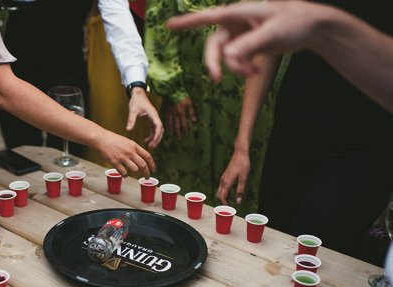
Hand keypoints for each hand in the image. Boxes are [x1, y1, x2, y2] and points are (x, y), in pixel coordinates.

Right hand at [92, 131, 155, 177]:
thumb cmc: (112, 139)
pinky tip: (124, 174)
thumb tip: (140, 157)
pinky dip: (125, 175)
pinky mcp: (114, 162)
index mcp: (134, 145)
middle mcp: (130, 152)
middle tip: (147, 177)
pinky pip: (123, 172)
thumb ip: (134, 149)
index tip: (154, 170)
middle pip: (143, 165)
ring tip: (134, 174)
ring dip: (136, 173)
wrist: (100, 138)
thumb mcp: (127, 141)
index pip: (147, 156)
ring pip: (135, 169)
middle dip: (147, 173)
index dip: (152, 164)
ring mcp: (122, 157)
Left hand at [126, 87, 163, 148]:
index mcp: (153, 114)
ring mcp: (154, 118)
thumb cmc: (136, 100)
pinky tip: (146, 140)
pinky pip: (153, 129)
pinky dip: (151, 135)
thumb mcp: (133, 110)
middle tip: (152, 147)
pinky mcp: (151, 119)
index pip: (158, 126)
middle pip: (160, 130)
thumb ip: (131, 120)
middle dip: (157, 139)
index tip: (153, 142)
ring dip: (155, 138)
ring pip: (158, 130)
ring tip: (150, 146)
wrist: (138, 94)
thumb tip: (128, 130)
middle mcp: (155, 116)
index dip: (157, 135)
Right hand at [165, 97, 195, 139]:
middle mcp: (176, 114)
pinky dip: (168, 123)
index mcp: (182, 112)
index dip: (185, 129)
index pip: (183, 123)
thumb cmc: (182, 96)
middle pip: (177, 125)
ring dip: (172, 129)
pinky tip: (168, 127)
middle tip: (178, 139)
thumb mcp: (189, 102)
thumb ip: (192, 112)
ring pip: (171, 123)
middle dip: (178, 132)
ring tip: (173, 135)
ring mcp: (171, 112)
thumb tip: (194, 121)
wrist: (172, 90)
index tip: (186, 134)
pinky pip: (167, 118)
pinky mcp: (167, 110)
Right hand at [166, 2, 318, 81]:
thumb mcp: (273, 33)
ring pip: (225, 55)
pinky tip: (254, 71)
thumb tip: (227, 54)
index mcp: (239, 12)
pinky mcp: (247, 46)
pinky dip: (242, 68)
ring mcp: (241, 35)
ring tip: (251, 73)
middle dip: (216, 62)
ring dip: (234, 67)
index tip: (170, 26)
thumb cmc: (294, 22)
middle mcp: (236, 23)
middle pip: (214, 44)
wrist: (310, 28)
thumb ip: (250, 44)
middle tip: (218, 79)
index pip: (209, 17)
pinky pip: (236, 60)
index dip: (188, 22)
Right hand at [216, 150, 249, 205]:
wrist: (240, 154)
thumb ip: (240, 190)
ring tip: (232, 203)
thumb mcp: (244, 178)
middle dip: (222, 202)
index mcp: (227, 182)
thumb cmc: (243, 165)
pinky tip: (232, 195)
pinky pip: (222, 187)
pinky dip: (225, 193)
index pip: (222, 196)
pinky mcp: (225, 176)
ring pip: (220, 191)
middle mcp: (223, 181)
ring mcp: (223, 178)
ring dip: (224, 198)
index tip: (229, 210)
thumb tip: (238, 202)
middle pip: (218, 195)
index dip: (224, 204)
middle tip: (229, 208)